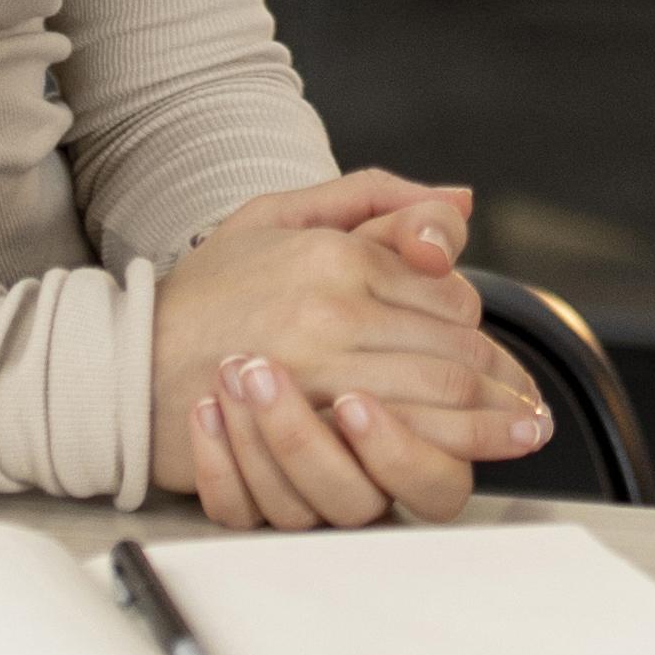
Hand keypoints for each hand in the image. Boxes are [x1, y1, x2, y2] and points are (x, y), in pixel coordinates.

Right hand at [151, 173, 551, 527]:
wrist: (124, 361)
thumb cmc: (205, 290)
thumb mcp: (280, 213)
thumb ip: (374, 197)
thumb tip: (460, 202)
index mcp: (334, 256)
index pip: (445, 296)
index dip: (482, 333)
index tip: (502, 360)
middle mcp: (332, 310)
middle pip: (453, 353)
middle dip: (502, 386)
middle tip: (530, 409)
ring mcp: (315, 373)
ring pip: (436, 402)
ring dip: (489, 425)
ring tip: (521, 432)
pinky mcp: (298, 430)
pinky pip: (390, 447)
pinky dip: (440, 452)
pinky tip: (470, 457)